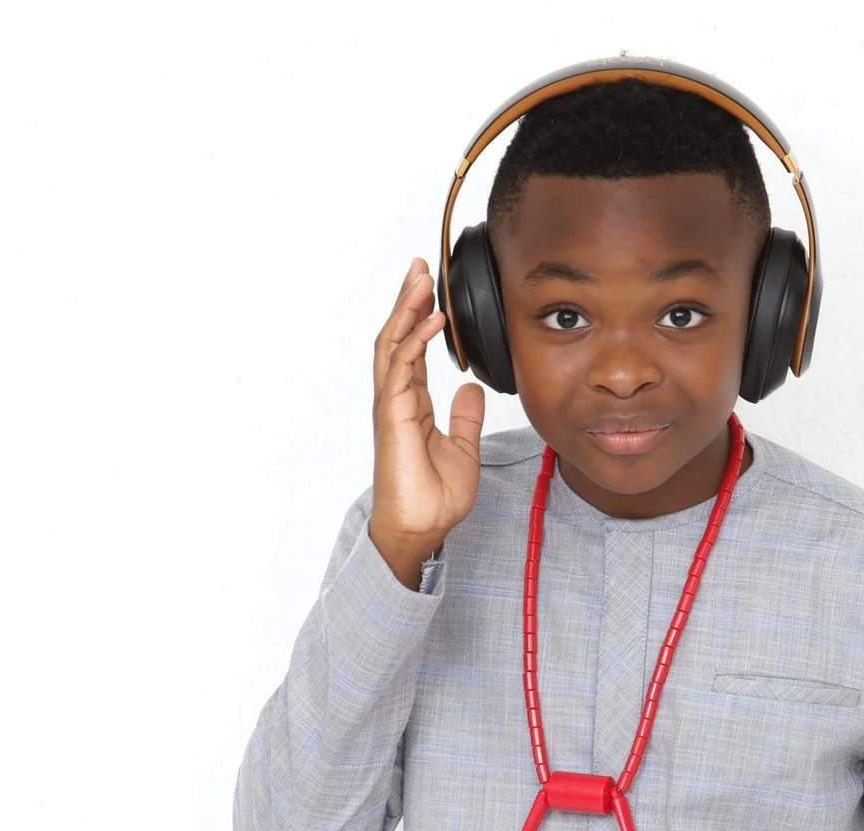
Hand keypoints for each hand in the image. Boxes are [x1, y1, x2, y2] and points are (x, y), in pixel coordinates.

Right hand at [369, 257, 484, 583]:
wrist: (420, 529)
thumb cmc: (433, 499)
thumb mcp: (462, 450)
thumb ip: (465, 418)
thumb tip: (472, 389)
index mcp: (411, 406)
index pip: (412, 351)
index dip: (420, 318)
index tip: (432, 290)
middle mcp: (397, 401)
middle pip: (397, 338)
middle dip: (407, 301)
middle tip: (420, 267)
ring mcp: (391, 407)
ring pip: (393, 345)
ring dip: (406, 310)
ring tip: (420, 278)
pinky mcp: (393, 416)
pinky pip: (401, 369)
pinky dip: (415, 341)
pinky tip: (430, 319)